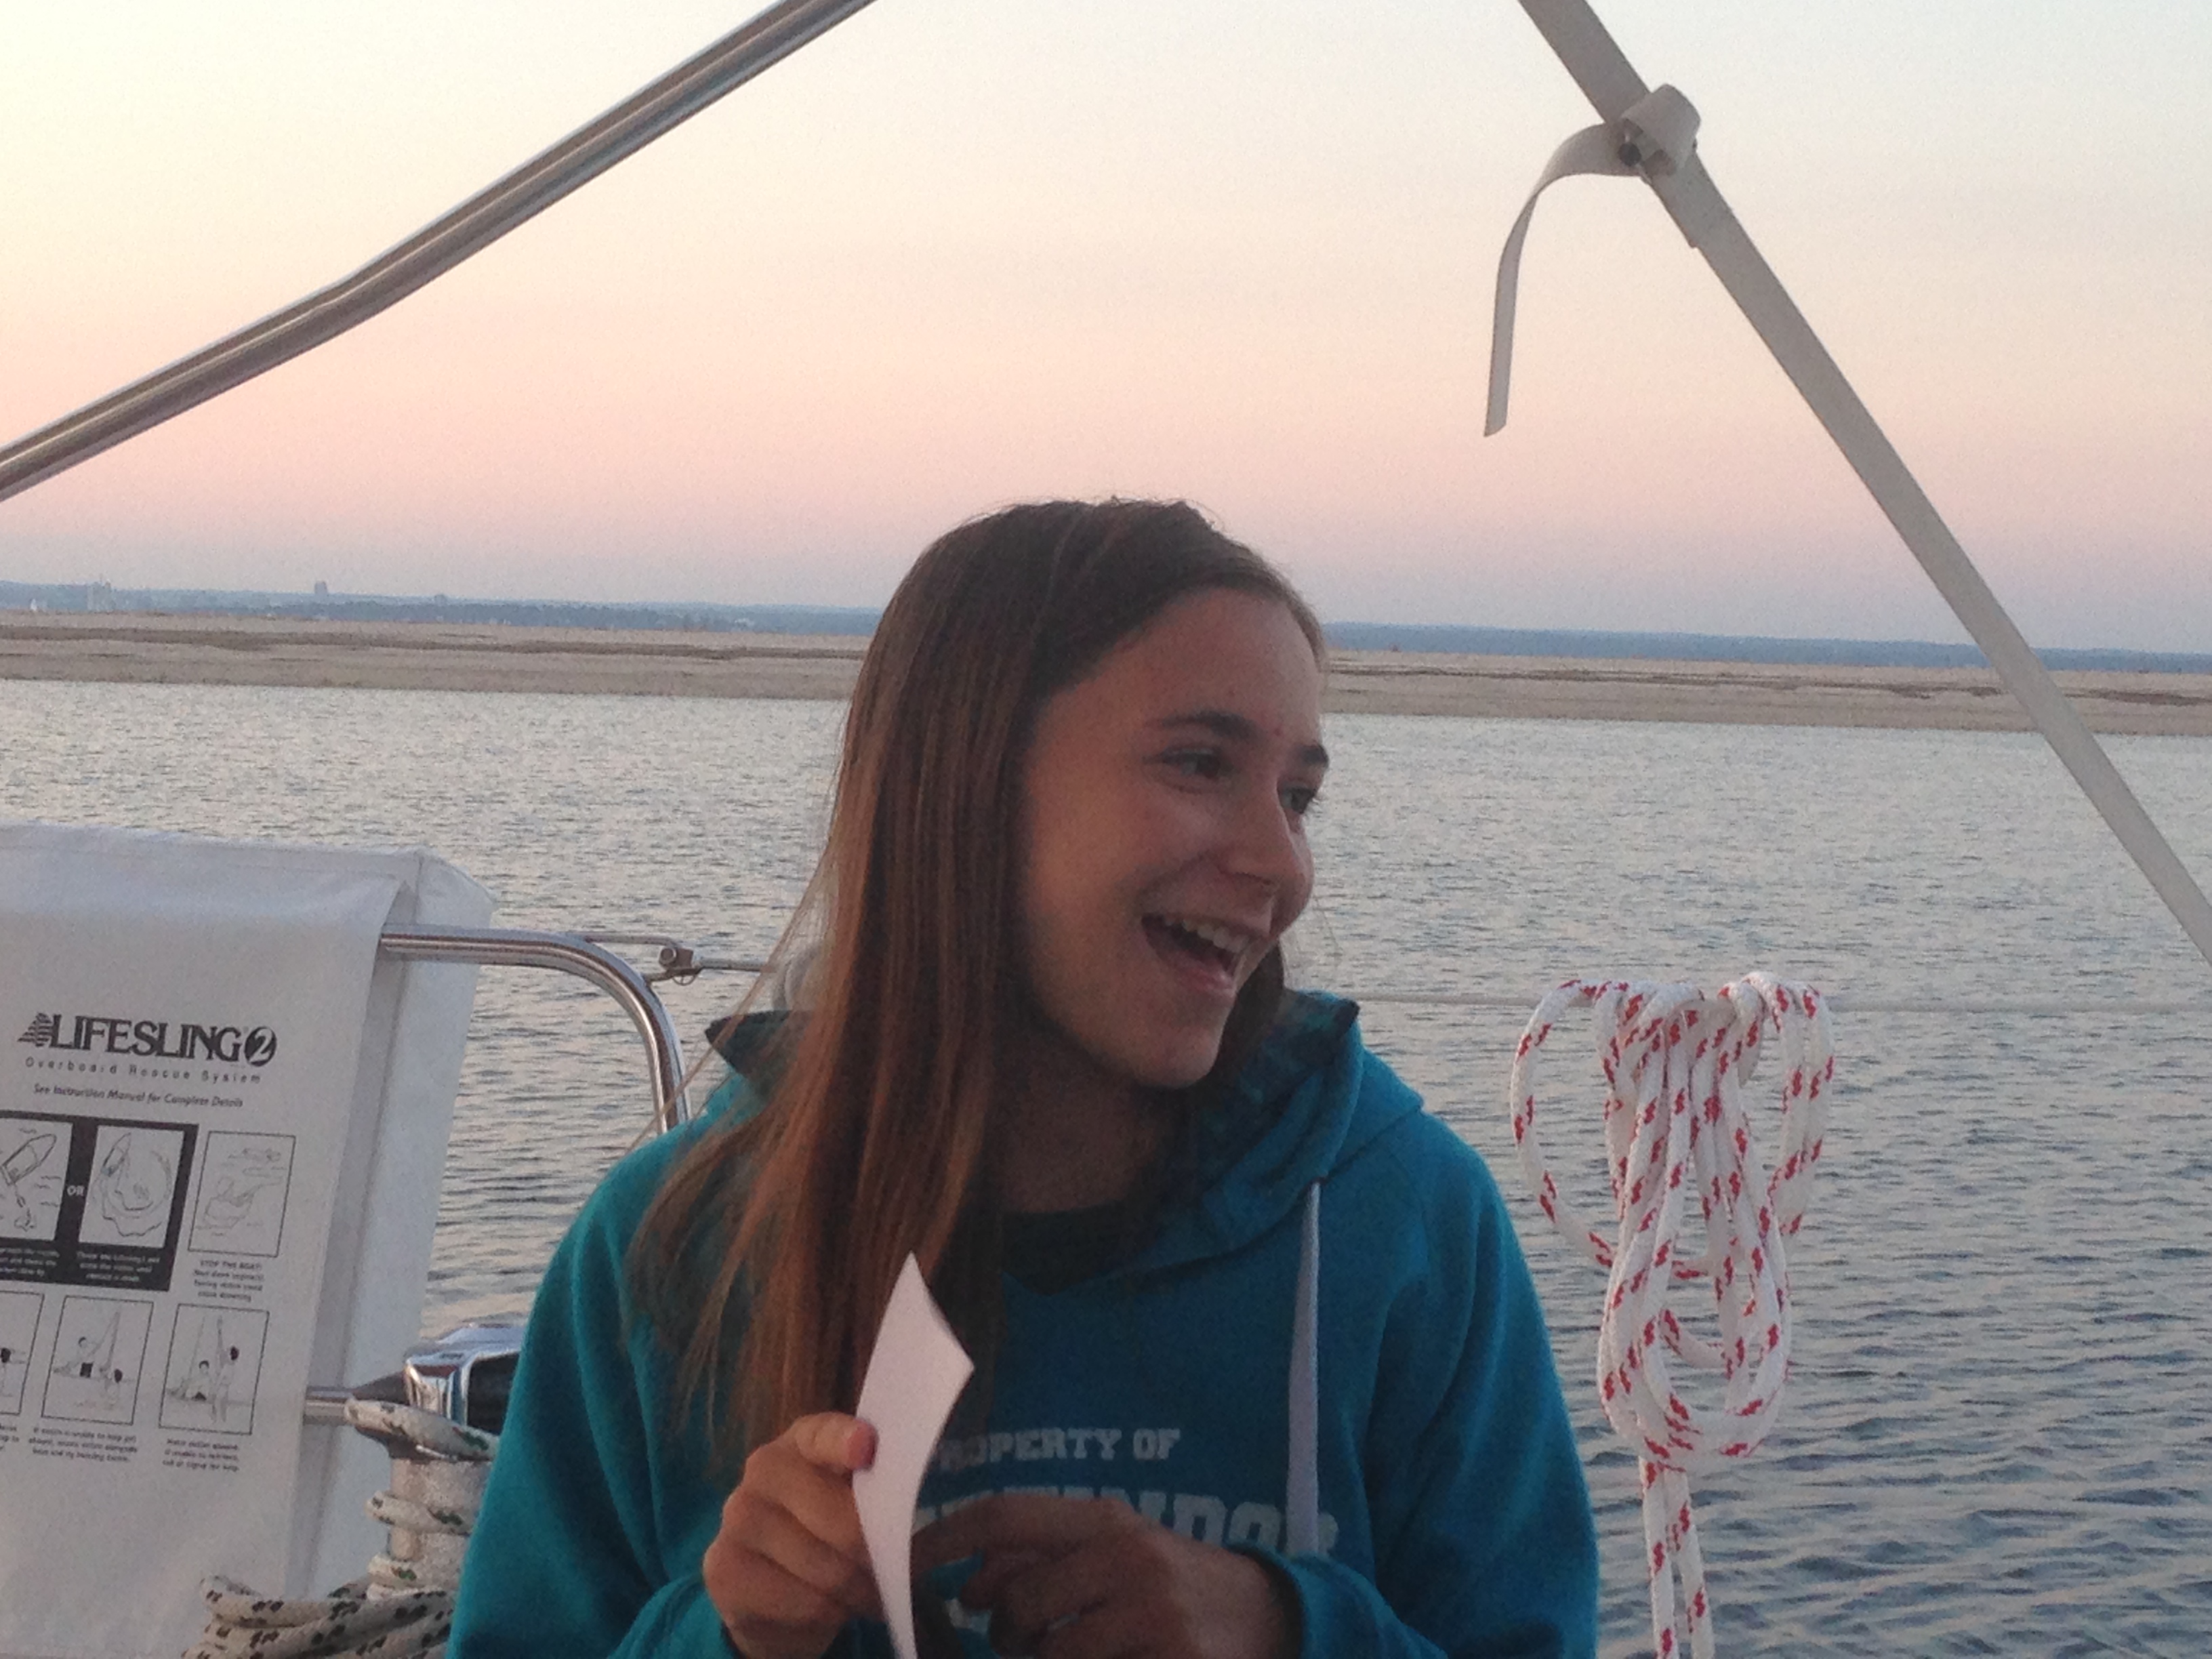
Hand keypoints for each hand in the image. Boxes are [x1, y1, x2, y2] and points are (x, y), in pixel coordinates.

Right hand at [703, 1412, 881, 1658]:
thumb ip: (874, 1491)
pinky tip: (829, 1606)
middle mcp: (763, 1468)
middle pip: (841, 1520)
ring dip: (858, 1591)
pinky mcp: (723, 1569)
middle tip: (895, 1570)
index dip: (845, 1440)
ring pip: (826, 1569)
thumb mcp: (850, 1500)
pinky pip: (803, 1602)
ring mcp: (737, 1517)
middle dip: (877, 1554)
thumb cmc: (823, 1530)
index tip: (867, 1447)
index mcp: (801, 1440)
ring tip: (864, 1591)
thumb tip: (907, 1513)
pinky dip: (829, 1614)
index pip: (823, 1434)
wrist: (766, 1588)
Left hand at [912, 1493, 1293, 1658]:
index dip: (946, 1538)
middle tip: (1010, 1639)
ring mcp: (1151, 1612)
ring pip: (1049, 1653)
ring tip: (1057, 1655)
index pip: (1005, 1516)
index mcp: (1104, 1520)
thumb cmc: (1170, 1581)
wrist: (1266, 1614)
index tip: (904, 1562)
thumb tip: (968, 1584)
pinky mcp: (1172, 1657)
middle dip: (1000, 1632)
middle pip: (1019, 1602)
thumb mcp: (1113, 1552)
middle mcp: (1126, 1557)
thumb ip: (1044, 1559)